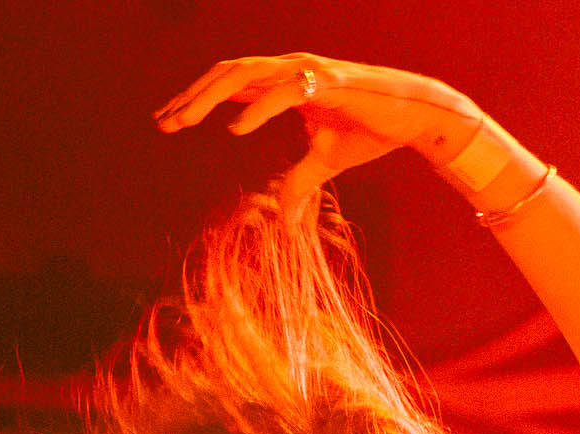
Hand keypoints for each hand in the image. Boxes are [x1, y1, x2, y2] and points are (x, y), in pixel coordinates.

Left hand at [154, 54, 479, 215]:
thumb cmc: (371, 130)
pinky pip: (284, 93)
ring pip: (245, 75)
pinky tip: (234, 129)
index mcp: (284, 83)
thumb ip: (300, 184)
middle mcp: (290, 69)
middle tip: (163, 122)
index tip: (167, 121)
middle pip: (228, 75)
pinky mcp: (328, 83)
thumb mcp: (327, 163)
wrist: (416, 116)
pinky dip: (257, 109)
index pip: (230, 86)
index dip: (196, 100)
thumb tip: (284, 218)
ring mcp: (307, 72)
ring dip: (210, 97)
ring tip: (183, 120)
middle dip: (192, 97)